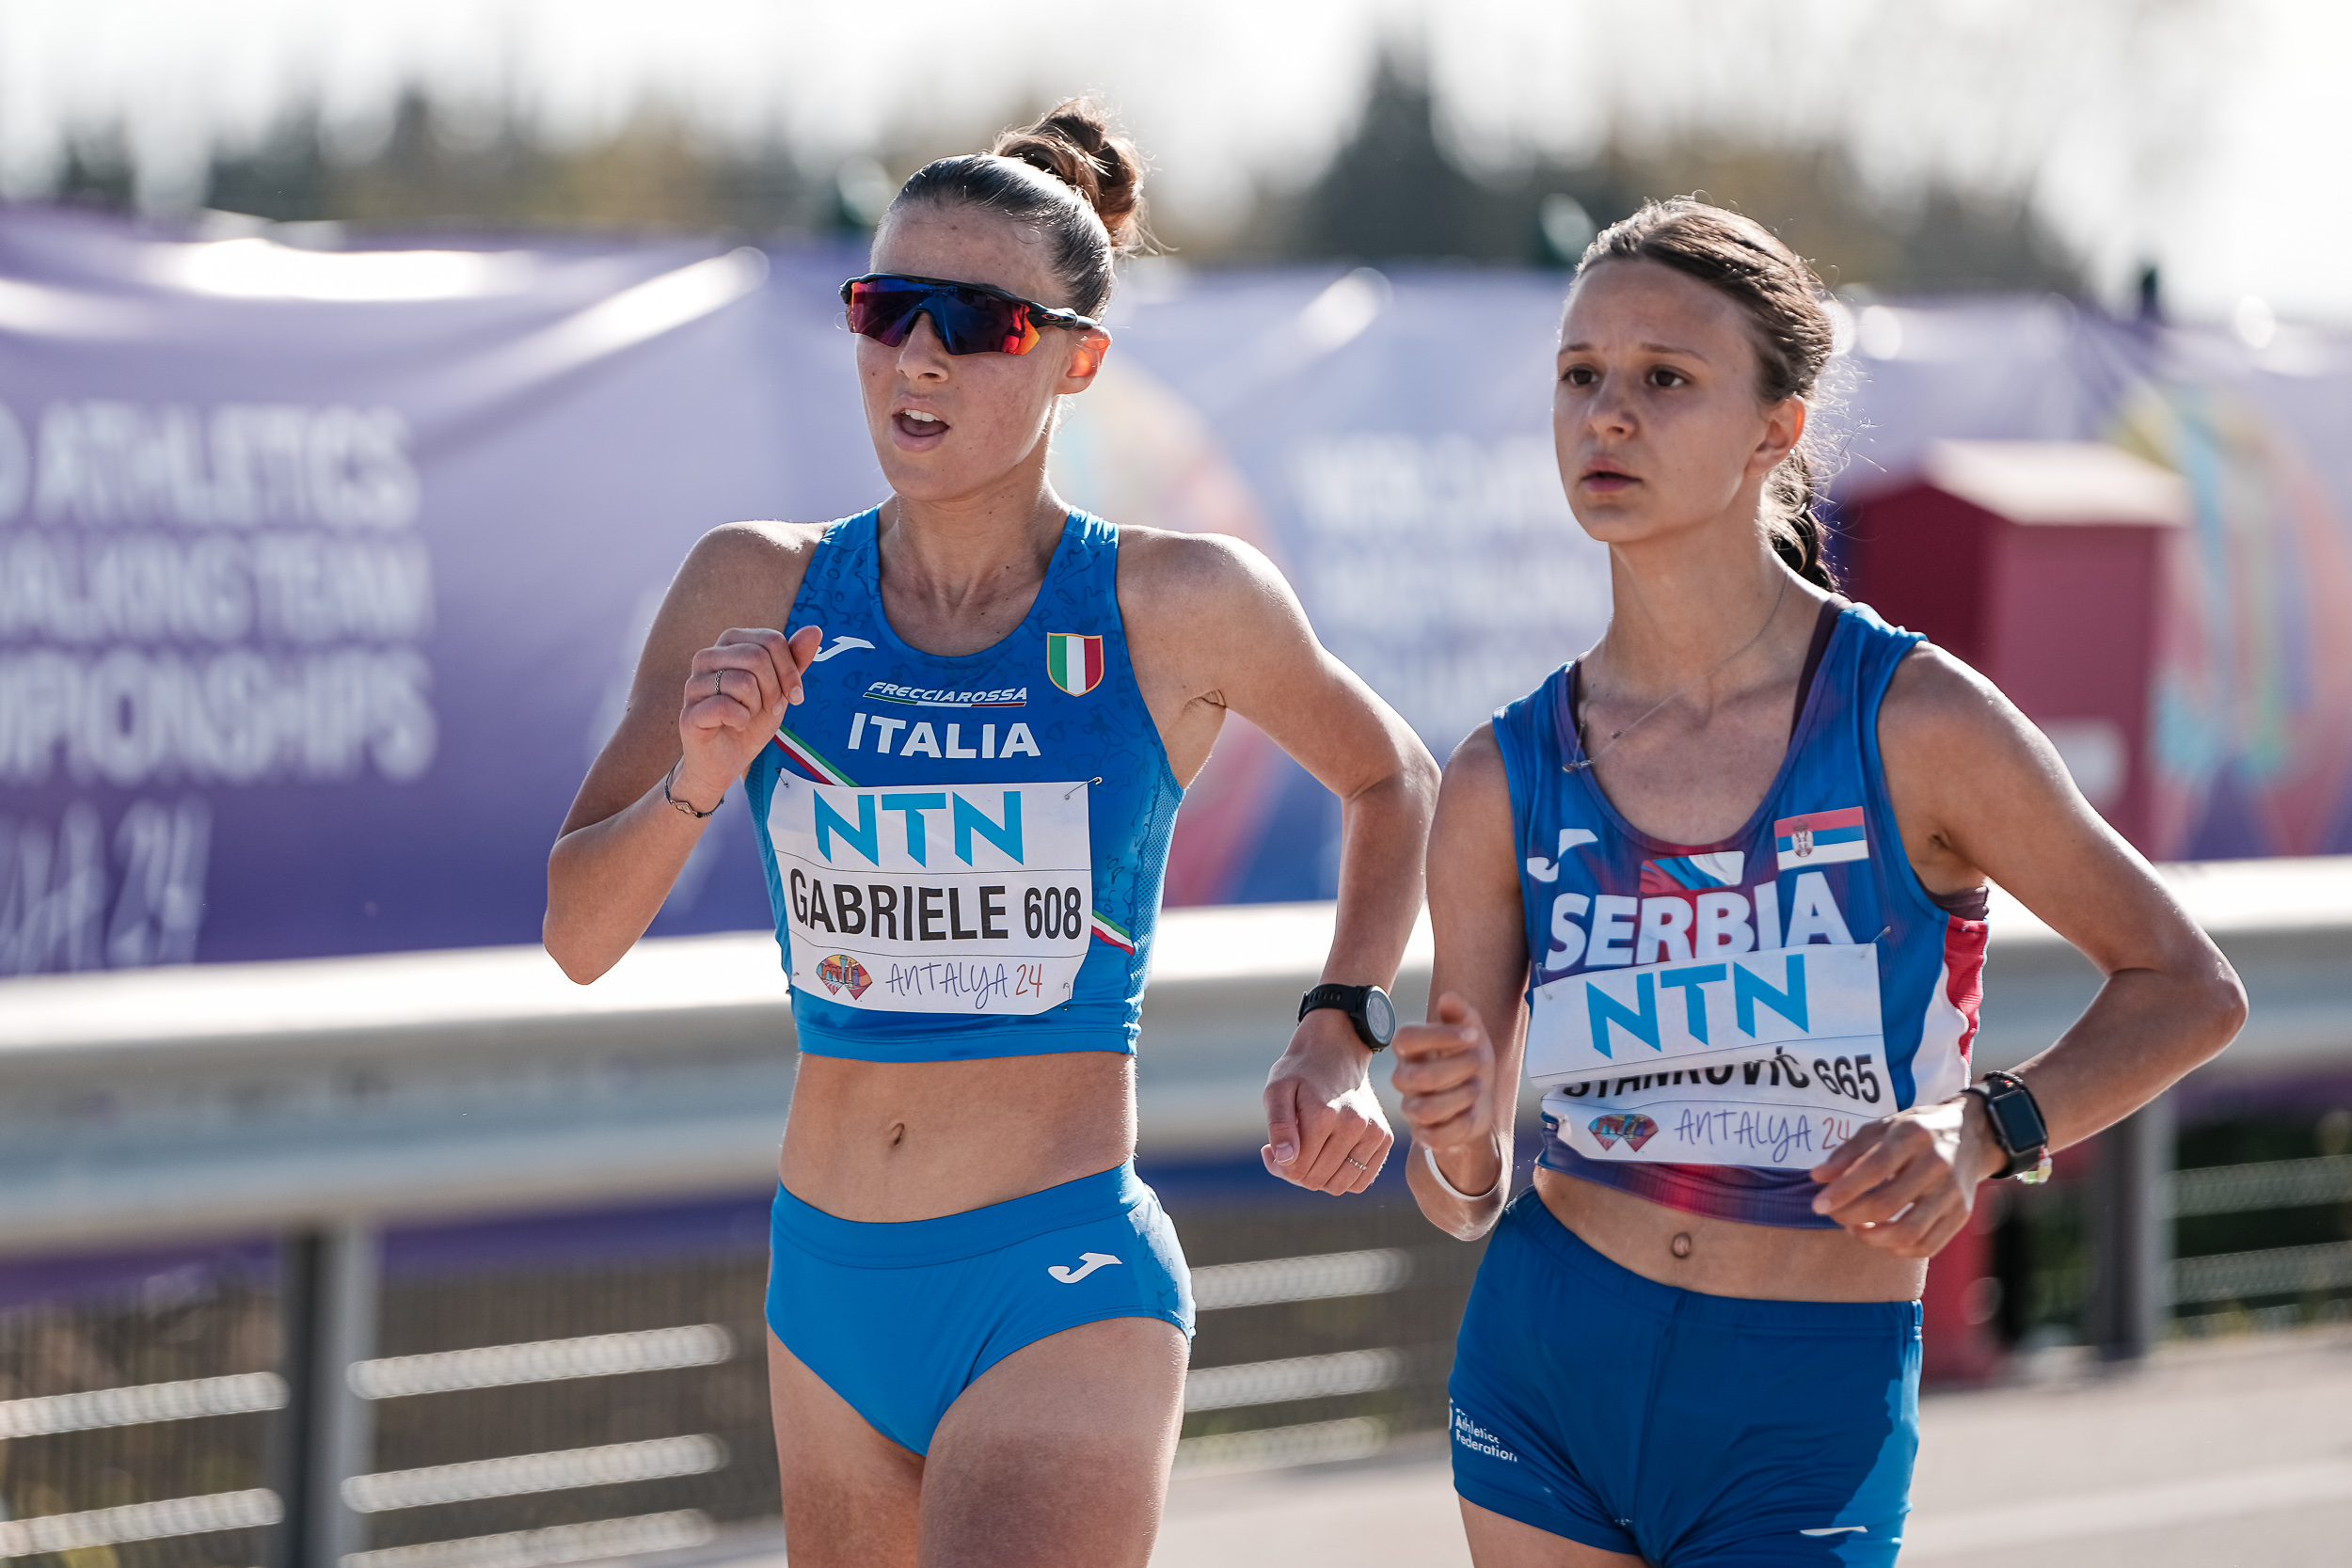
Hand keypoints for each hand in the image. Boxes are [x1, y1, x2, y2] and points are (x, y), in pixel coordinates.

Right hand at [675, 625, 823, 805]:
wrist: (727, 761)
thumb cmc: (752, 721)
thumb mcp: (781, 689)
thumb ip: (796, 660)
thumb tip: (815, 629)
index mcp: (729, 644)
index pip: (770, 640)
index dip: (790, 670)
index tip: (794, 695)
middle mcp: (706, 657)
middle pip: (757, 657)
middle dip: (775, 689)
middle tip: (771, 709)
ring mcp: (694, 684)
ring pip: (742, 681)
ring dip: (757, 707)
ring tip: (748, 716)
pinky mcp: (689, 712)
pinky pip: (726, 706)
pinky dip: (741, 720)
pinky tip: (735, 725)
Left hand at [1262, 1008, 1392, 1194]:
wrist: (1336, 1050)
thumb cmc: (1300, 1072)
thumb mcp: (1276, 1090)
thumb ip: (1278, 1126)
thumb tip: (1285, 1160)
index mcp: (1323, 1114)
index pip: (1296, 1169)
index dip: (1279, 1165)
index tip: (1270, 1149)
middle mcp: (1354, 1125)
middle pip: (1316, 1180)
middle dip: (1296, 1172)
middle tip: (1289, 1150)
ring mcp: (1373, 1132)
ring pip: (1339, 1186)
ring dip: (1319, 1177)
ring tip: (1309, 1152)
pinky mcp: (1383, 1138)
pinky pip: (1361, 1182)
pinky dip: (1342, 1177)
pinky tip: (1329, 1156)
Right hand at [1391, 991, 1501, 1192]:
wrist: (1477, 1102)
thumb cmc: (1469, 1063)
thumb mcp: (1472, 1035)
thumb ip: (1461, 1014)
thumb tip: (1448, 997)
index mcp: (1409, 1051)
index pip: (1406, 1039)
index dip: (1440, 1035)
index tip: (1473, 1035)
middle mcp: (1405, 1080)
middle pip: (1420, 1077)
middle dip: (1459, 1067)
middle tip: (1481, 1062)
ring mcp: (1412, 1109)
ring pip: (1426, 1110)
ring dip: (1461, 1097)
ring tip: (1477, 1088)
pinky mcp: (1425, 1135)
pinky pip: (1437, 1137)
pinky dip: (1462, 1124)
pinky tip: (1473, 1112)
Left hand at [1807, 1094, 2004, 1256]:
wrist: (1973, 1134)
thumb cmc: (1916, 1131)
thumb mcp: (1882, 1127)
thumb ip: (1848, 1151)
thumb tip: (1818, 1178)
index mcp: (1913, 1136)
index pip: (1873, 1169)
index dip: (1842, 1191)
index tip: (1819, 1205)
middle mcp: (1937, 1164)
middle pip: (1888, 1204)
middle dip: (1851, 1216)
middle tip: (1834, 1215)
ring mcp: (1953, 1192)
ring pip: (1908, 1232)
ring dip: (1873, 1239)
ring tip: (1855, 1229)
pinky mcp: (1962, 1214)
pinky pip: (1928, 1245)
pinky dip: (1899, 1250)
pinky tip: (1881, 1239)